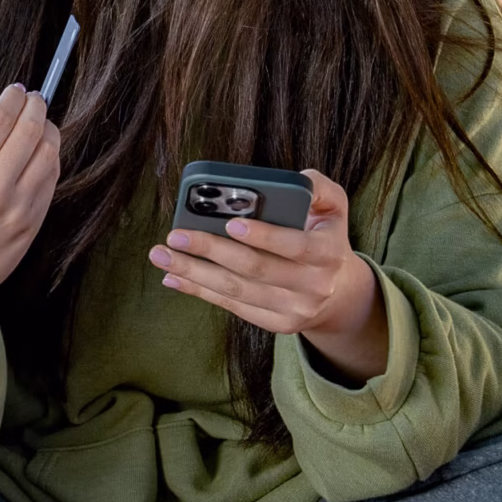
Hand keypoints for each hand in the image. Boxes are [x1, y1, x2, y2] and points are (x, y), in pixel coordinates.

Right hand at [0, 84, 60, 391]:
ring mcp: (20, 210)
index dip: (13, 98)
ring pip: (49, 154)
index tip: (17, 89)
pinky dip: (51, 158)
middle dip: (36, 107)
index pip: (0, 121)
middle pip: (30, 131)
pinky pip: (52, 180)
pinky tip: (44, 151)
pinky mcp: (34, 224)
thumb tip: (9, 117)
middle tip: (35, 98)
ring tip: (42, 122)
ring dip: (49, 130)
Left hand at [149, 170, 387, 385]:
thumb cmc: (324, 236)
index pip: (295, 246)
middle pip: (256, 269)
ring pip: (237, 291)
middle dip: (211, 250)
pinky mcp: (276, 323)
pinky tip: (174, 277)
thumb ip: (317, 186)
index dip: (264, 236)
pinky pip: (232, 307)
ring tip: (163, 256)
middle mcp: (314, 286)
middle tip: (175, 235)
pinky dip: (200, 291)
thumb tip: (295, 178)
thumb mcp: (334, 206)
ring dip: (194, 273)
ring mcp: (294, 309)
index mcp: (328, 253)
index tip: (230, 222)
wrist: (339, 290)